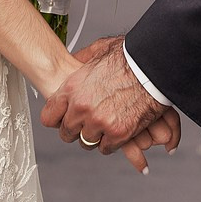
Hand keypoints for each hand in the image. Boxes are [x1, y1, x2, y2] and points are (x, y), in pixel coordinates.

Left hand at [41, 35, 179, 163]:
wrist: (151, 69)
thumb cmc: (128, 59)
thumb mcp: (97, 53)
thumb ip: (81, 60)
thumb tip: (74, 58)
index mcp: (72, 89)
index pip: (49, 116)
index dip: (56, 118)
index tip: (61, 119)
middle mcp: (81, 108)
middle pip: (67, 132)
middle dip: (76, 128)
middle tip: (87, 122)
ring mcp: (99, 123)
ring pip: (86, 142)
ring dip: (94, 135)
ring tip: (104, 123)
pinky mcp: (117, 134)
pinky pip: (105, 148)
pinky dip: (111, 141)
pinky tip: (116, 129)